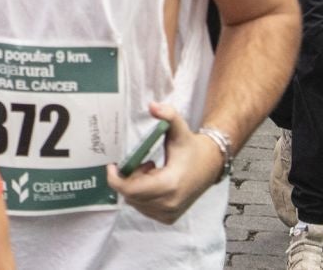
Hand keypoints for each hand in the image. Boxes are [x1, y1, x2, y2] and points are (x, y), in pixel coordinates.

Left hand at [107, 104, 222, 224]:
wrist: (210, 165)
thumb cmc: (191, 147)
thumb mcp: (179, 129)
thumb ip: (168, 114)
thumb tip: (153, 106)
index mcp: (170, 184)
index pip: (131, 190)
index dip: (115, 179)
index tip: (112, 165)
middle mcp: (170, 203)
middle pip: (130, 195)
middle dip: (128, 178)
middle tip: (139, 163)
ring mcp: (169, 213)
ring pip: (135, 202)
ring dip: (135, 186)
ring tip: (150, 170)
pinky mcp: (169, 217)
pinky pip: (143, 208)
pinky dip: (142, 195)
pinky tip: (154, 180)